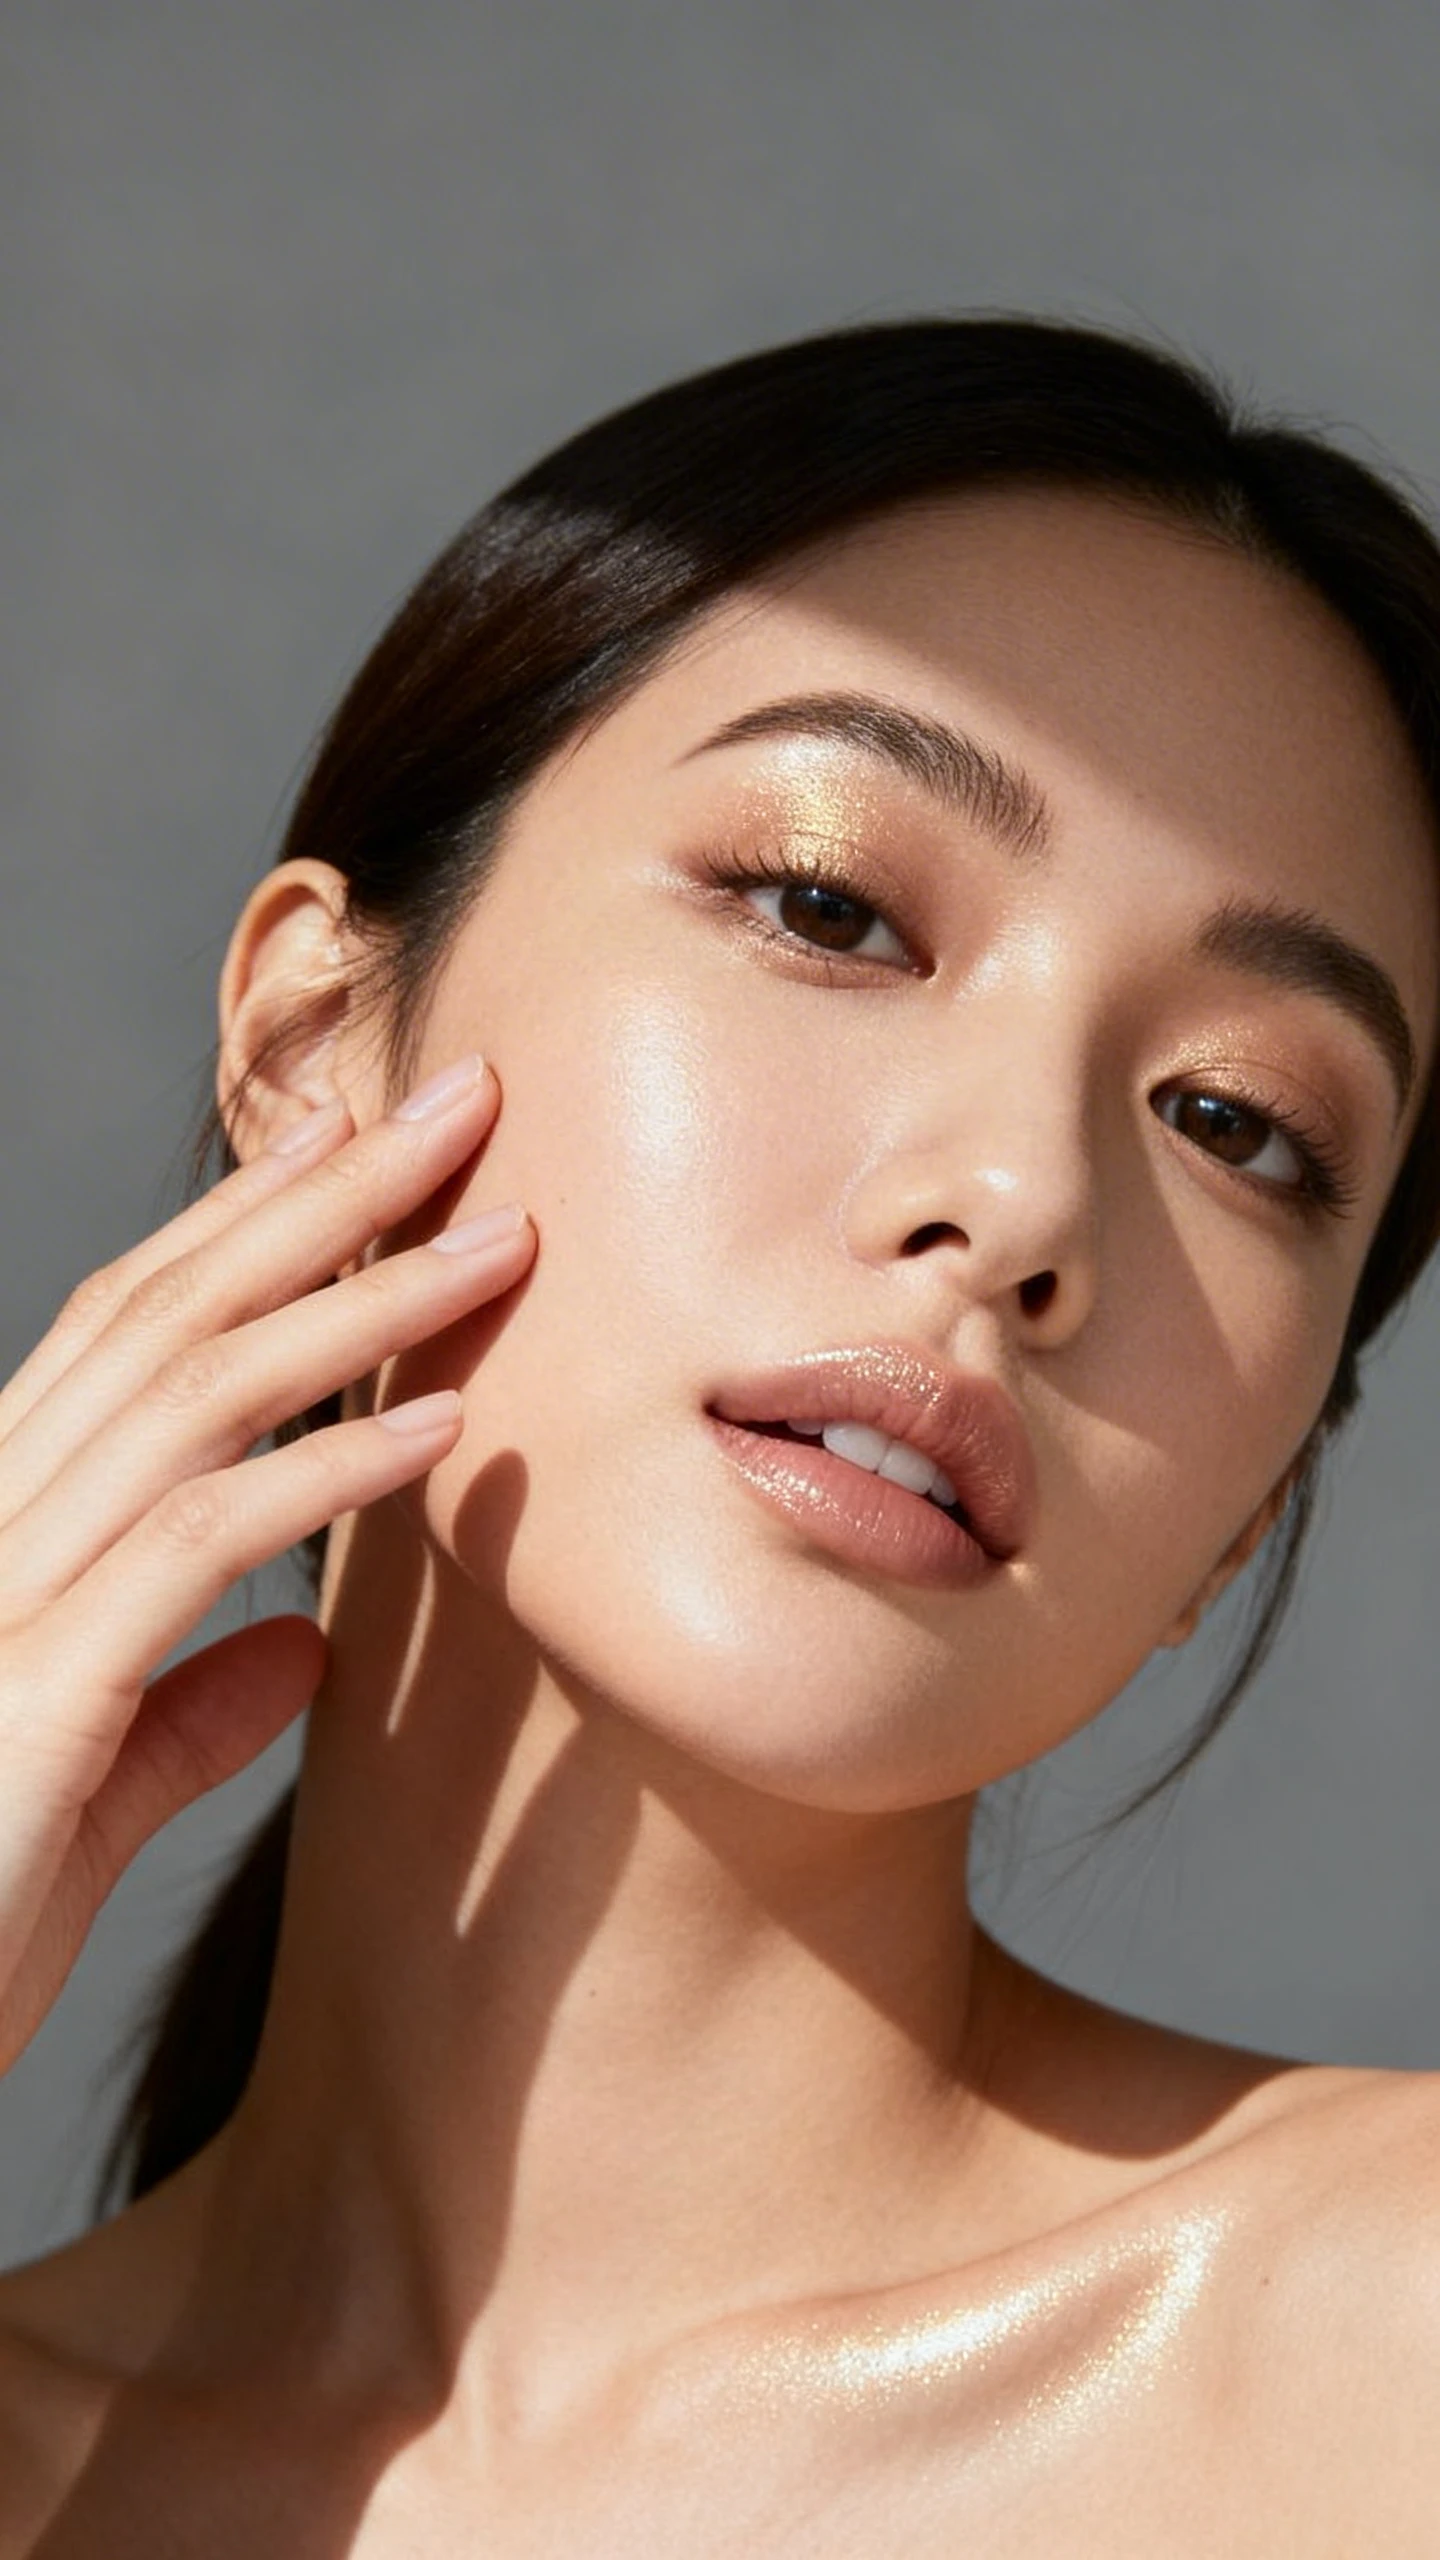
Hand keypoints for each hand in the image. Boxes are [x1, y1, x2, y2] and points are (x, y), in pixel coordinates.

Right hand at [0, 1053, 531, 2072]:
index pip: (125, 1333)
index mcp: (0, 1531)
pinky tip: (445, 1423)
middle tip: (461, 1100)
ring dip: (362, 1301)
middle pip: (172, 1316)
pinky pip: (201, 1541)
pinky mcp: (37, 1692)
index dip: (244, 1225)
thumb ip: (188, 1711)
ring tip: (497, 1236)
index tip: (351, 1138)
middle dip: (326, 1198)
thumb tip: (305, 1642)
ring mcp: (4, 1595)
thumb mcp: (89, 1797)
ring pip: (198, 1394)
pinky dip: (331, 1468)